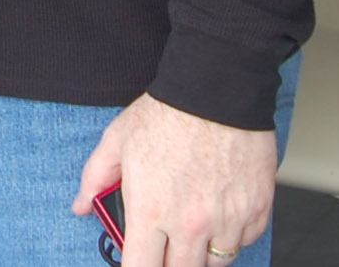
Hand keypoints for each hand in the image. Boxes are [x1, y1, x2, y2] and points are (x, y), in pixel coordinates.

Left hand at [72, 93, 275, 266]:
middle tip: (165, 246)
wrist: (218, 88)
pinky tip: (220, 214)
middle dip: (169, 264)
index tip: (137, 262)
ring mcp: (227, 220)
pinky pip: (244, 241)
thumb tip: (81, 206)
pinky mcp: (257, 210)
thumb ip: (95, 179)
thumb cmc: (168, 112)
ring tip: (192, 227)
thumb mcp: (116, 140)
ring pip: (215, 263)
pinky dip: (232, 235)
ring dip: (202, 253)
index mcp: (151, 211)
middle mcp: (190, 223)